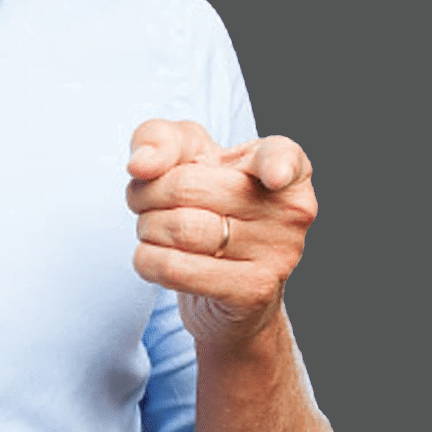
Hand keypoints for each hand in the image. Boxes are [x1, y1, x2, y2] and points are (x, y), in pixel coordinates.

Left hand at [127, 120, 316, 351]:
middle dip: (147, 193)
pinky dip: (147, 260)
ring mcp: (278, 254)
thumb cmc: (208, 202)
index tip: (273, 175)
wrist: (226, 282)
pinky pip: (177, 269)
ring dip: (146, 227)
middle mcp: (290, 209)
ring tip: (155, 228)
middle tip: (145, 200)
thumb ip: (161, 139)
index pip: (282, 157)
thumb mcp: (186, 153)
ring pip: (180, 230)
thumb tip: (141, 164)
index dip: (277, 164)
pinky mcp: (253, 292)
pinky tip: (156, 256)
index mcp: (285, 164)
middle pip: (187, 187)